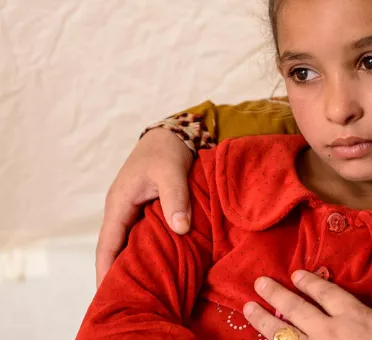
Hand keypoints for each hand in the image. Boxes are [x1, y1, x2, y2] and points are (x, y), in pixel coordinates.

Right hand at [95, 129, 193, 286]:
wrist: (170, 135)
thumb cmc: (166, 152)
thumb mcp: (171, 173)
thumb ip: (175, 200)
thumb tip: (180, 229)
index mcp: (119, 203)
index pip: (107, 244)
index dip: (106, 269)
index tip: (108, 293)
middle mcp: (121, 210)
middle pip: (113, 249)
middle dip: (115, 274)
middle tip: (124, 299)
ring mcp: (131, 210)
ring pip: (126, 244)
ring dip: (129, 264)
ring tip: (138, 290)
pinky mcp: (144, 210)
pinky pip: (139, 236)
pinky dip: (142, 252)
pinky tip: (154, 266)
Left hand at [243, 270, 371, 339]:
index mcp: (354, 316)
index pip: (326, 292)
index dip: (309, 281)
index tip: (295, 274)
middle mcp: (330, 330)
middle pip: (296, 308)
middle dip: (275, 293)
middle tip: (259, 283)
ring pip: (282, 333)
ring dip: (262, 320)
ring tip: (247, 308)